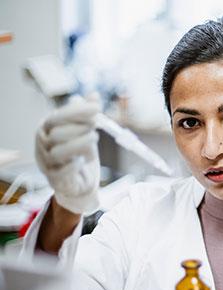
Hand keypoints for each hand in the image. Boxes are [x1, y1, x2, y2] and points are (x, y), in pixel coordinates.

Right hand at [35, 97, 100, 213]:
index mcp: (47, 128)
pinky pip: (60, 172)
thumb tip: (94, 95)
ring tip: (95, 138)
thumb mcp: (84, 130)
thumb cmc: (80, 151)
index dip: (78, 112)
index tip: (97, 108)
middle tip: (96, 125)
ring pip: (58, 152)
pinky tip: (83, 160)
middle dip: (79, 127)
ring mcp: (46, 162)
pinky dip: (72, 166)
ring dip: (79, 144)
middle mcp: (43, 144)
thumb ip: (86, 114)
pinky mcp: (54, 179)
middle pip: (57, 134)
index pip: (57, 118)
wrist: (79, 180)